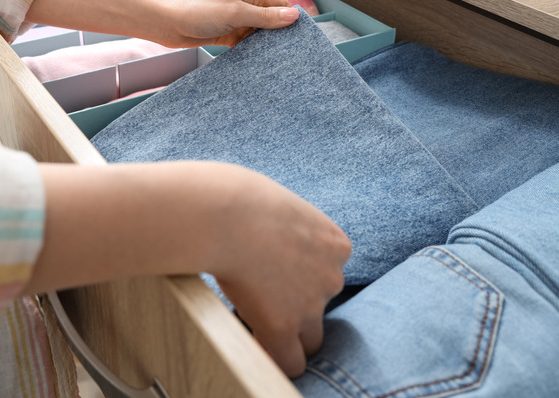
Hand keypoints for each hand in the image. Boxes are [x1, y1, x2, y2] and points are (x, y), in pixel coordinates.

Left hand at [26, 0, 298, 47]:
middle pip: (270, 22)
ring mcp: (233, 22)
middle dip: (280, 37)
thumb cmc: (194, 9)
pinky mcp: (223, 36)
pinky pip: (243, 46)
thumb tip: (292, 16)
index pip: (279, 6)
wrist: (163, 21)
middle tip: (294, 56)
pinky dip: (250, 54)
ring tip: (277, 64)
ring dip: (264, 47)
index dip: (292, 21)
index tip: (305, 39)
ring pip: (257, 36)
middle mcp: (243, 6)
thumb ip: (264, 17)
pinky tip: (257, 65)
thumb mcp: (235, 12)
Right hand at [27, 161, 349, 377]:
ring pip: (308, 338)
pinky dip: (272, 354)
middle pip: (321, 306)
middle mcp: (331, 276)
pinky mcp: (283, 325)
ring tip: (251, 317)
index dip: (298, 277)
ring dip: (285, 332)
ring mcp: (310, 303)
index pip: (326, 273)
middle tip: (260, 297)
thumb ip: (283, 227)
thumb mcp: (275, 205)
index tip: (272, 272)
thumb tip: (262, 236)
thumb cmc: (236, 197)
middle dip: (295, 306)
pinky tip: (250, 337)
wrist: (222, 212)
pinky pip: (289, 361)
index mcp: (335, 243)